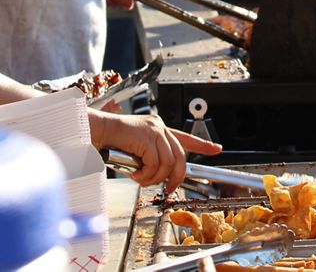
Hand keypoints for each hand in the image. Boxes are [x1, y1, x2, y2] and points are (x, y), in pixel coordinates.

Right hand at [89, 110, 222, 191]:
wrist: (98, 131)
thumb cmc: (112, 142)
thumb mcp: (136, 149)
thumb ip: (150, 157)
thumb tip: (160, 177)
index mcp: (158, 128)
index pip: (185, 137)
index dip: (203, 144)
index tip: (217, 149)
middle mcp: (159, 127)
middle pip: (180, 157)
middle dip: (176, 178)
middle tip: (168, 188)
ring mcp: (154, 131)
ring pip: (168, 163)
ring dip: (155, 178)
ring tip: (142, 179)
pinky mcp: (146, 138)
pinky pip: (154, 164)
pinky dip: (146, 175)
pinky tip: (136, 174)